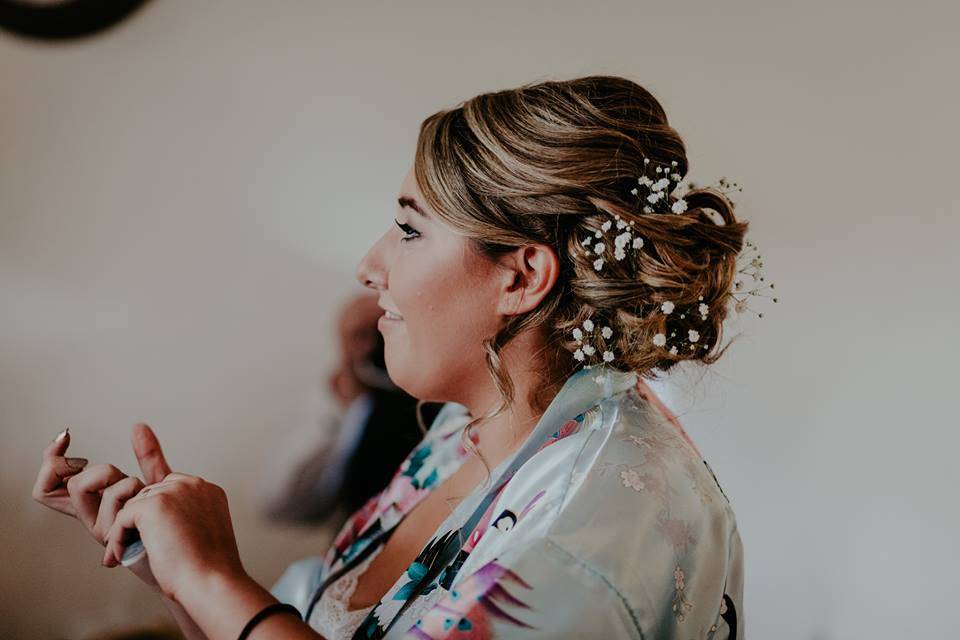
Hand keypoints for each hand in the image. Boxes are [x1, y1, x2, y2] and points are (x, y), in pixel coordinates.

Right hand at [32, 424, 172, 546]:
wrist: (187, 558)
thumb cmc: (172, 525)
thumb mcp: (158, 482)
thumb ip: (148, 456)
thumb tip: (138, 426)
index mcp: (94, 505)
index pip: (48, 486)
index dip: (50, 461)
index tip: (66, 437)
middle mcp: (91, 518)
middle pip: (58, 486)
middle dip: (97, 471)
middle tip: (123, 481)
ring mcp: (98, 529)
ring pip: (81, 486)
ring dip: (120, 481)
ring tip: (141, 499)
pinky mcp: (110, 535)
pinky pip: (109, 496)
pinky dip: (132, 491)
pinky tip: (148, 508)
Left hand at [102, 470, 247, 603]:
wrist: (210, 581)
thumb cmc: (209, 568)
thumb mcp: (207, 531)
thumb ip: (191, 516)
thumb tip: (163, 521)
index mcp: (208, 490)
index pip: (172, 488)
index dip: (158, 512)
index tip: (150, 534)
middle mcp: (193, 485)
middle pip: (151, 493)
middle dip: (139, 520)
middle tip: (130, 545)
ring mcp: (174, 492)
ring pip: (135, 505)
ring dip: (125, 530)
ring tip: (122, 553)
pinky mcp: (154, 506)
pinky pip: (123, 518)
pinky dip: (117, 538)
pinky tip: (119, 556)